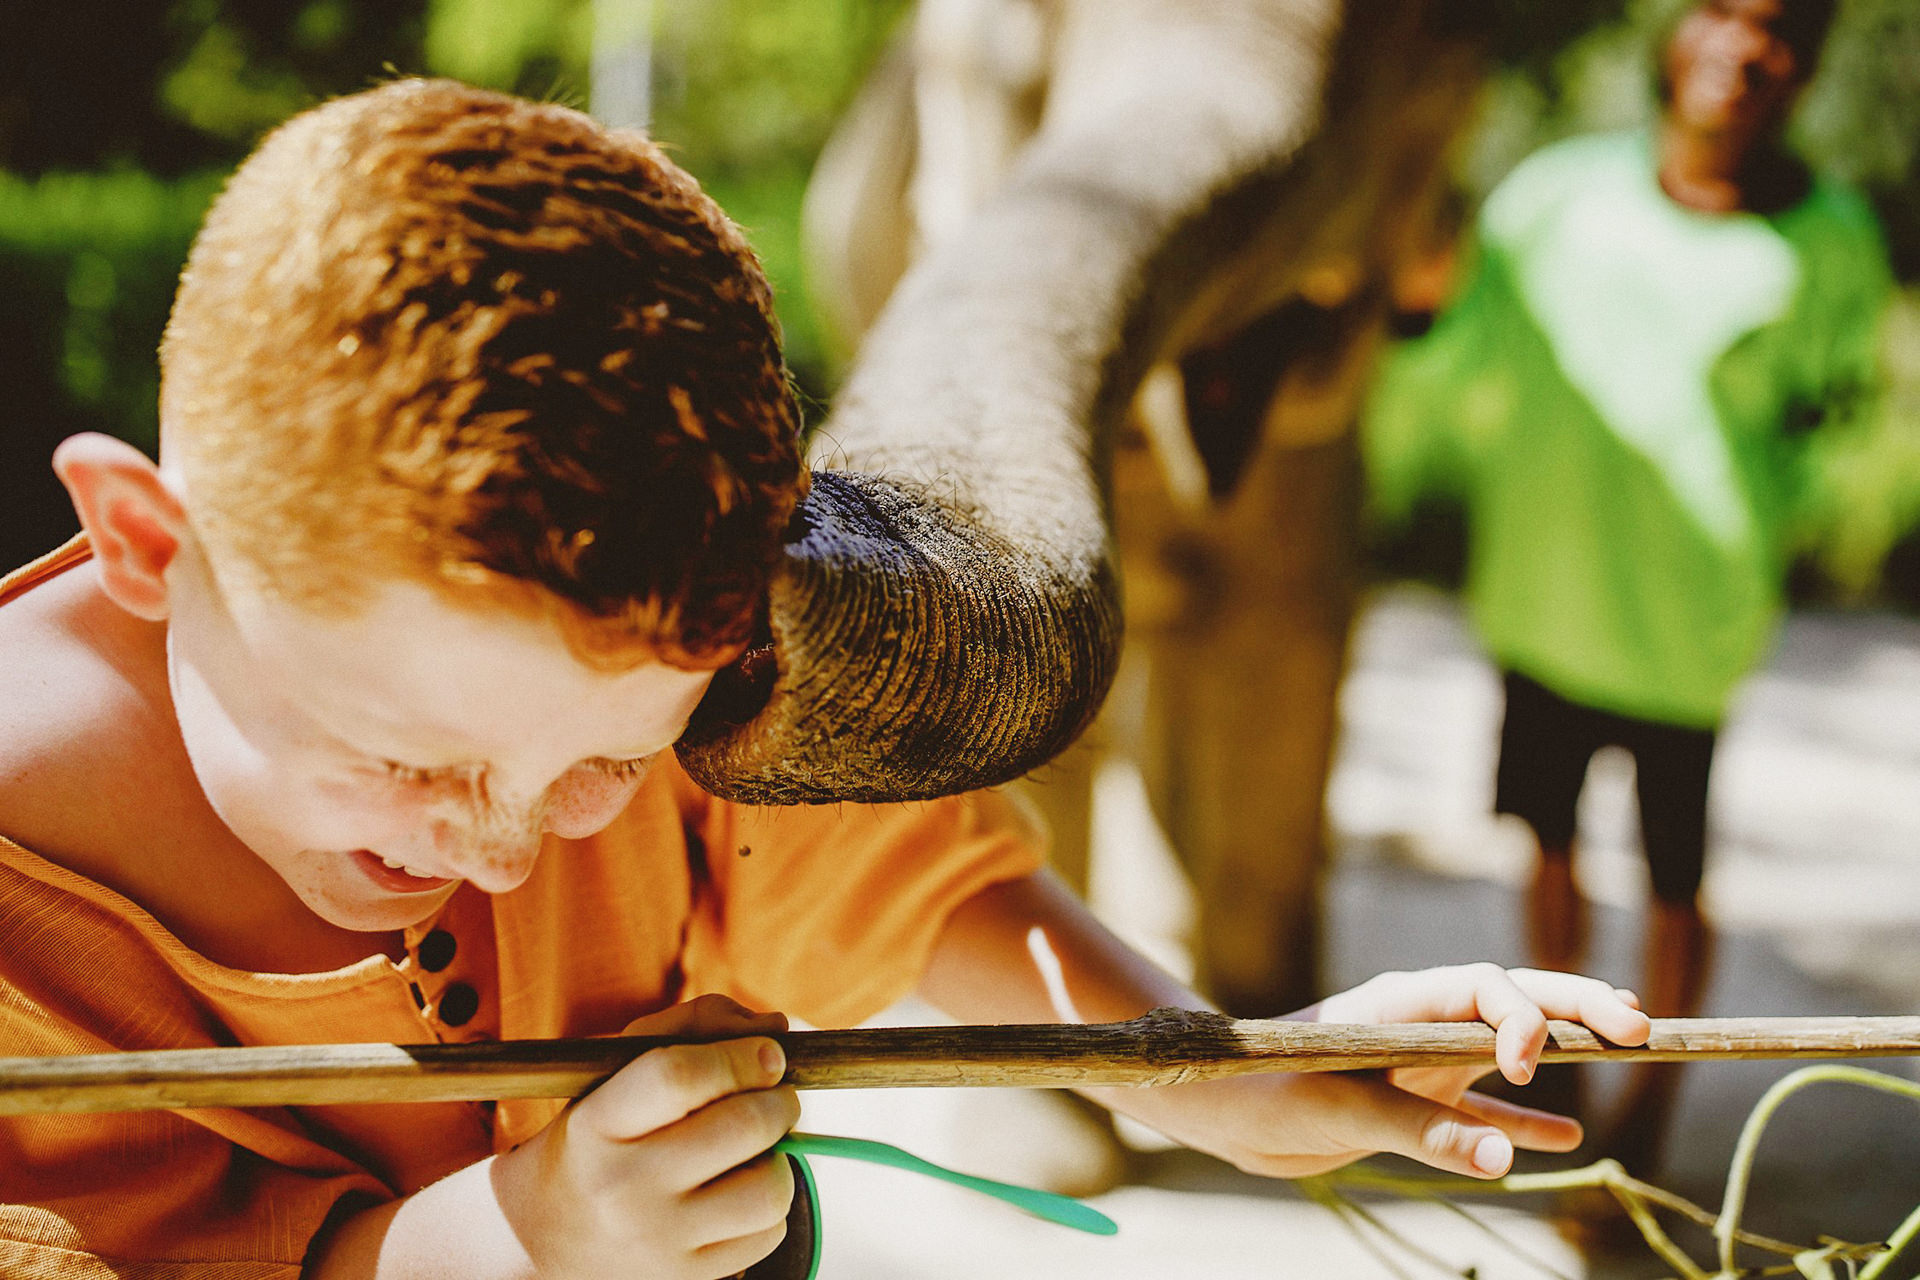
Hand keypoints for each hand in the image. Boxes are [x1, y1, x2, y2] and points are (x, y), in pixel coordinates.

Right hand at [491, 994, 800, 1279]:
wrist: (545, 1235)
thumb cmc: (602, 1134)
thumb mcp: (618, 1071)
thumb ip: (693, 1028)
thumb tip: (776, 1026)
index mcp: (598, 1123)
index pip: (680, 1075)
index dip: (740, 1056)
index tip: (768, 1053)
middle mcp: (623, 1185)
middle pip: (742, 1126)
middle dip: (780, 1101)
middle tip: (777, 1096)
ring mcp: (657, 1240)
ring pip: (768, 1187)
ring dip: (779, 1157)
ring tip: (756, 1150)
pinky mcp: (687, 1279)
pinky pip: (768, 1234)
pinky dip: (769, 1207)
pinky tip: (738, 1192)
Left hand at [1096, 965, 1648, 1180]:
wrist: (1216, 1109)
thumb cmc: (1261, 1090)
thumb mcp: (1335, 1109)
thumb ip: (1419, 1129)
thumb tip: (1503, 1159)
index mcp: (1400, 1000)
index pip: (1485, 987)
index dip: (1524, 1016)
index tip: (1528, 1067)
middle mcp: (1422, 1019)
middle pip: (1516, 999)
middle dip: (1578, 1005)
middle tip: (1644, 1024)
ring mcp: (1424, 1057)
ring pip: (1512, 1045)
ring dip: (1567, 1047)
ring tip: (1635, 1048)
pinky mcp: (1416, 1099)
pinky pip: (1485, 1106)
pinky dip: (1526, 1120)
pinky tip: (1571, 1138)